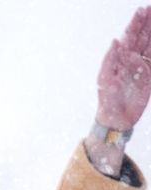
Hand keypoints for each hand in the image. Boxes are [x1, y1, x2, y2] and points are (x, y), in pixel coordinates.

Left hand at [96, 6, 150, 130]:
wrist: (116, 118)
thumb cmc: (106, 99)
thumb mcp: (104, 80)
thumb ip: (110, 59)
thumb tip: (115, 40)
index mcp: (119, 59)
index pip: (129, 37)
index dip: (136, 23)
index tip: (142, 10)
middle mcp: (131, 60)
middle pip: (142, 37)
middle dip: (148, 22)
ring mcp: (142, 67)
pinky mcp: (150, 76)